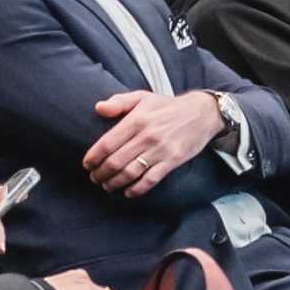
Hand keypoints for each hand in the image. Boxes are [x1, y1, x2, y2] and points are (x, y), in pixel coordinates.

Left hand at [84, 87, 228, 194]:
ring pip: (130, 173)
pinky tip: (128, 191)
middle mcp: (147, 136)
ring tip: (107, 185)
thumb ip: (120, 102)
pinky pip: (149, 181)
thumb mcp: (144, 97)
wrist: (202, 113)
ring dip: (114, 183)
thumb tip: (99, 108)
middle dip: (100, 174)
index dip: (93, 157)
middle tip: (95, 177)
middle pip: (115, 162)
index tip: (87, 164)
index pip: (107, 143)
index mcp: (137, 119)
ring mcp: (160, 150)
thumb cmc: (168, 107)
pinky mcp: (172, 161)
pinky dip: (135, 190)